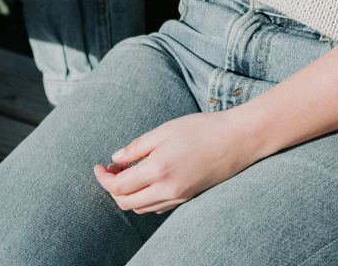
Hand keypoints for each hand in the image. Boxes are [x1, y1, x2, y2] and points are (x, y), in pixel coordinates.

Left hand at [92, 109, 260, 213]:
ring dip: (128, 195)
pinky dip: (144, 198)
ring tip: (127, 173)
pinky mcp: (187, 199)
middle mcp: (167, 189)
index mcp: (159, 169)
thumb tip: (115, 158)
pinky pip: (157, 207)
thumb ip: (138, 146)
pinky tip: (147, 179)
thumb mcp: (165, 130)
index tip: (99, 166)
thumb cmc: (203, 128)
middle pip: (126, 203)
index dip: (103, 178)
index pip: (118, 186)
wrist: (238, 140)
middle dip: (112, 190)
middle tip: (110, 171)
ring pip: (141, 208)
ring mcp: (178, 198)